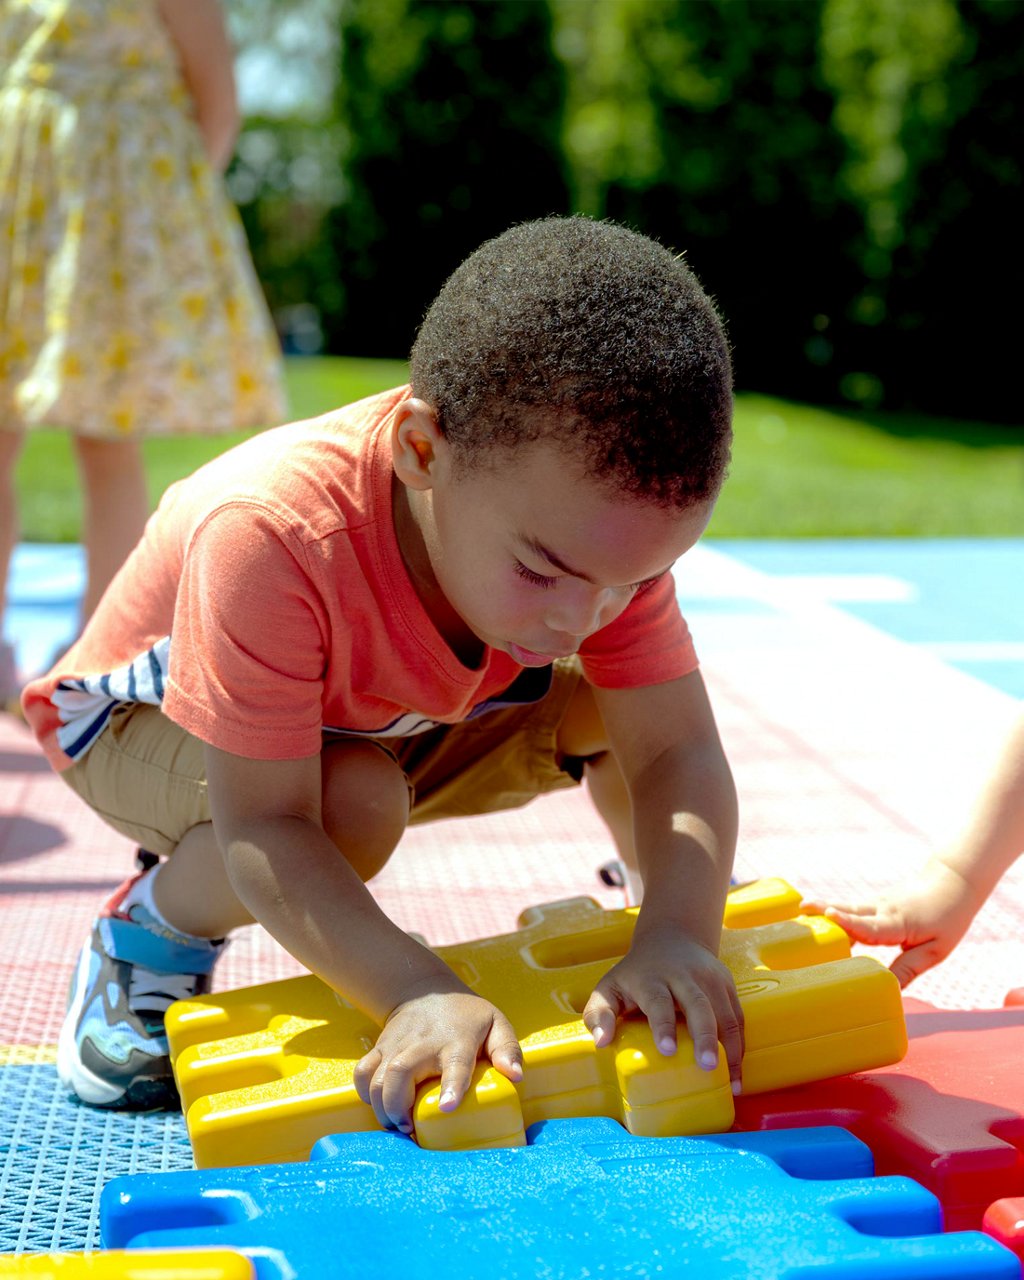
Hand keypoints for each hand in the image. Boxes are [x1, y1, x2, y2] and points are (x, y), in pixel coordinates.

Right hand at [353, 990, 522, 1133]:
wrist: (424, 989)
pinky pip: (362, 1073)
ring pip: (376, 1079)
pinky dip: (364, 1094)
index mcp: (456, 1041)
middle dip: (398, 1107)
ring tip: (397, 1125)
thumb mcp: (495, 1024)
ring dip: (382, 1108)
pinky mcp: (380, 1048)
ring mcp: (397, 1045)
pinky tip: (379, 1106)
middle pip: (399, 1075)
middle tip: (409, 1129)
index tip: (448, 1106)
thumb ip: (508, 1050)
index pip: (455, 1065)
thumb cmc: (466, 1016)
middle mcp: (422, 1044)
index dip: (452, 1086)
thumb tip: (516, 1077)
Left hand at [582, 926, 744, 1091]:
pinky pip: (737, 1017)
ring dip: (730, 1048)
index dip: (663, 1024)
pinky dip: (740, 1046)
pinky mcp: (727, 985)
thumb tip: (601, 1041)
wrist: (672, 937)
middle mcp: (684, 976)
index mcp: (651, 978)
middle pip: (698, 1005)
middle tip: (707, 1066)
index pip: (658, 1000)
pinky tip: (736, 1072)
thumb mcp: (609, 987)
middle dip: (705, 1036)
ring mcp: (709, 979)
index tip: (667, 1049)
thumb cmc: (636, 973)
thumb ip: (598, 1013)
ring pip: (724, 1013)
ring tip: (731, 1082)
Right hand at [801, 856, 983, 987]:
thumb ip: (909, 968)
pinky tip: (816, 920)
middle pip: (849, 911)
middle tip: (798, 911)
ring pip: (846, 907)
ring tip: (797, 913)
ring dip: (822, 910)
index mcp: (897, 923)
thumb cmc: (948, 918)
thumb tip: (889, 990)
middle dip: (823, 910)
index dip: (848, 922)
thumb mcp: (935, 950)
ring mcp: (875, 904)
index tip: (828, 914)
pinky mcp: (873, 903)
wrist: (953, 881)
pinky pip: (850, 909)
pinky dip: (832, 913)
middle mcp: (881, 910)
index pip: (869, 925)